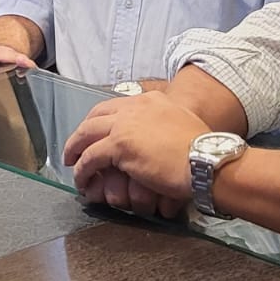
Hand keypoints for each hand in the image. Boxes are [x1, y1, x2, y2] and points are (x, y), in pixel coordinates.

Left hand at [63, 93, 212, 218]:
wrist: (208, 159)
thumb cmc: (203, 149)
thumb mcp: (183, 123)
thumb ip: (165, 124)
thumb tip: (158, 138)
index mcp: (150, 99)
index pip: (114, 106)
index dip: (100, 120)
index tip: (94, 132)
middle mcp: (134, 107)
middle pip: (95, 117)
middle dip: (82, 133)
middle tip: (75, 147)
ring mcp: (124, 125)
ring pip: (87, 135)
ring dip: (75, 151)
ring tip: (71, 164)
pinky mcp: (119, 146)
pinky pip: (90, 158)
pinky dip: (82, 170)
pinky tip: (81, 180)